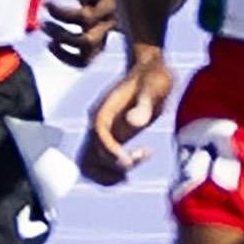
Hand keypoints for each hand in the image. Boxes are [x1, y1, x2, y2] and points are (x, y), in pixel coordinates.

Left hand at [39, 0, 120, 66]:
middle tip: (46, 4)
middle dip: (64, 13)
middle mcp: (107, 12)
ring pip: (88, 42)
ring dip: (63, 36)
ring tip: (45, 26)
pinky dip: (65, 56)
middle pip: (88, 18)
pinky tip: (50, 44)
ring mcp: (102, 32)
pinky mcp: (94, 47)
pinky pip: (83, 60)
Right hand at [80, 41, 172, 185]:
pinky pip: (103, 162)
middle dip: (109, 169)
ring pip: (91, 164)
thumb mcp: (154, 86)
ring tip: (134, 164)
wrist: (151, 69)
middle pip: (88, 158)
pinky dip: (115, 170)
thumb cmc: (154, 76)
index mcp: (104, 111)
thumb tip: (134, 123)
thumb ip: (144, 104)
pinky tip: (138, 158)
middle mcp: (99, 124)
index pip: (98, 139)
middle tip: (133, 163)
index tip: (130, 161)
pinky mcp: (112, 138)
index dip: (111, 154)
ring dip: (109, 174)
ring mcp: (104, 132)